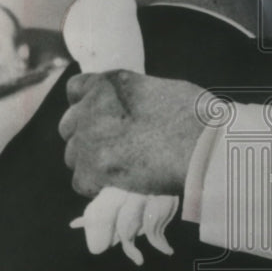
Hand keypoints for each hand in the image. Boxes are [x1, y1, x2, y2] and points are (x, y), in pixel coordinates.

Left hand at [59, 71, 204, 197]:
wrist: (201, 147)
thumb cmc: (195, 118)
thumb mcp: (162, 90)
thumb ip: (136, 98)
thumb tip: (136, 111)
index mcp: (108, 84)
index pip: (76, 90)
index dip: (87, 106)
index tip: (101, 118)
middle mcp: (91, 108)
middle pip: (70, 126)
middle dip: (87, 136)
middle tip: (113, 149)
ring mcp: (89, 140)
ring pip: (74, 156)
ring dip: (91, 163)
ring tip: (119, 170)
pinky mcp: (93, 170)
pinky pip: (81, 182)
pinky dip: (97, 186)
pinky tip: (118, 185)